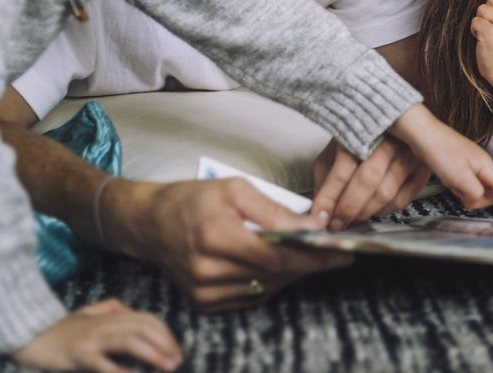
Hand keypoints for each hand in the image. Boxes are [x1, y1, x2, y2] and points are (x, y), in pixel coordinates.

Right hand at [11, 298, 180, 372]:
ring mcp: (92, 339)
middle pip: (144, 329)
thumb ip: (110, 308)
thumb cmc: (59, 329)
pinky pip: (106, 364)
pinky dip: (124, 372)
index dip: (166, 334)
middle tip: (177, 362)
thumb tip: (130, 309)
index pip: (147, 319)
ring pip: (131, 342)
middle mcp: (104, 324)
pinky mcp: (79, 356)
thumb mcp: (87, 312)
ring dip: (154, 354)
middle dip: (165, 344)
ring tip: (168, 367)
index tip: (176, 351)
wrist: (28, 337)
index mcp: (109, 315)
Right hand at [120, 177, 352, 309]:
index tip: (342, 254)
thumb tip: (310, 226)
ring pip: (266, 288)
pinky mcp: (203, 302)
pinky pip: (250, 298)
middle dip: (309, 264)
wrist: (150, 223)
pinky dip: (269, 282)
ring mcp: (204, 291)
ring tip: (306, 256)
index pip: (278, 255)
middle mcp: (208, 270)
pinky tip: (276, 266)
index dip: (314, 257)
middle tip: (334, 254)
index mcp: (217, 237)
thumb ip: (275, 210)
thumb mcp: (235, 189)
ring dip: (290, 273)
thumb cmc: (192, 199)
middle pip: (275, 274)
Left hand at [310, 135, 431, 229]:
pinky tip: (373, 210)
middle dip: (349, 207)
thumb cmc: (354, 145)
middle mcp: (388, 139)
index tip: (320, 217)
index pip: (343, 169)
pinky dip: (384, 211)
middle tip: (337, 222)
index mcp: (360, 132)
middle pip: (368, 179)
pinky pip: (403, 199)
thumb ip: (324, 182)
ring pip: (386, 192)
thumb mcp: (332, 156)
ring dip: (365, 212)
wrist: (386, 130)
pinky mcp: (421, 169)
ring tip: (353, 216)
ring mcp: (408, 153)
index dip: (330, 197)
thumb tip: (320, 213)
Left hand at [389, 104, 492, 224]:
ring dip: (466, 194)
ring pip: (478, 192)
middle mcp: (483, 167)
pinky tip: (448, 180)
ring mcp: (472, 167)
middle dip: (478, 200)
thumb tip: (480, 200)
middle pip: (491, 194)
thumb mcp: (458, 176)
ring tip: (451, 182)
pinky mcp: (461, 168)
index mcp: (487, 167)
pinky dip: (458, 188)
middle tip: (459, 192)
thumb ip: (474, 192)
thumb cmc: (440, 150)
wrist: (423, 134)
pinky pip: (466, 186)